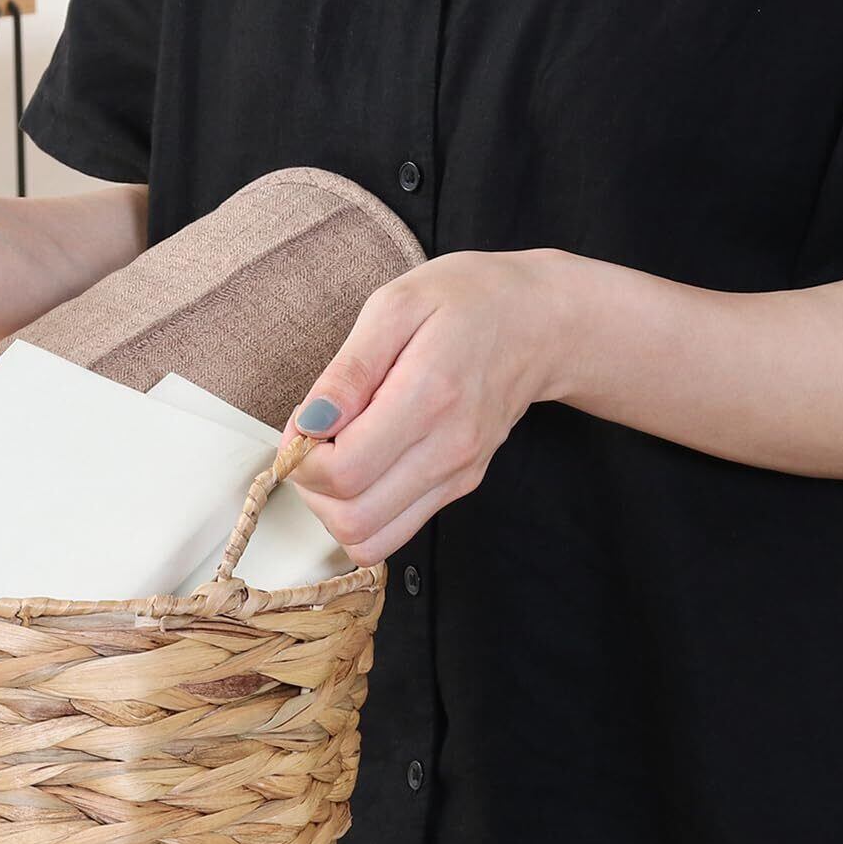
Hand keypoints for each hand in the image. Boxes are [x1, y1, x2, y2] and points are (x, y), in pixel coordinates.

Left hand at [285, 249, 570, 564]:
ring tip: (336, 458)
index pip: (342, 472)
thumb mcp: (395, 307)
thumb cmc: (465, 302)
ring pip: (369, 540)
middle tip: (314, 445)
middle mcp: (447, 449)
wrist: (540, 323)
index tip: (304, 423)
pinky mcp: (458, 487)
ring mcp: (457, 476)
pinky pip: (392, 533)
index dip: (302, 457)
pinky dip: (361, 513)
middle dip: (312, 489)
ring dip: (333, 509)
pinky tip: (363, 467)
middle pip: (351, 519)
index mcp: (428, 396)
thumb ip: (348, 370)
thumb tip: (311, 422)